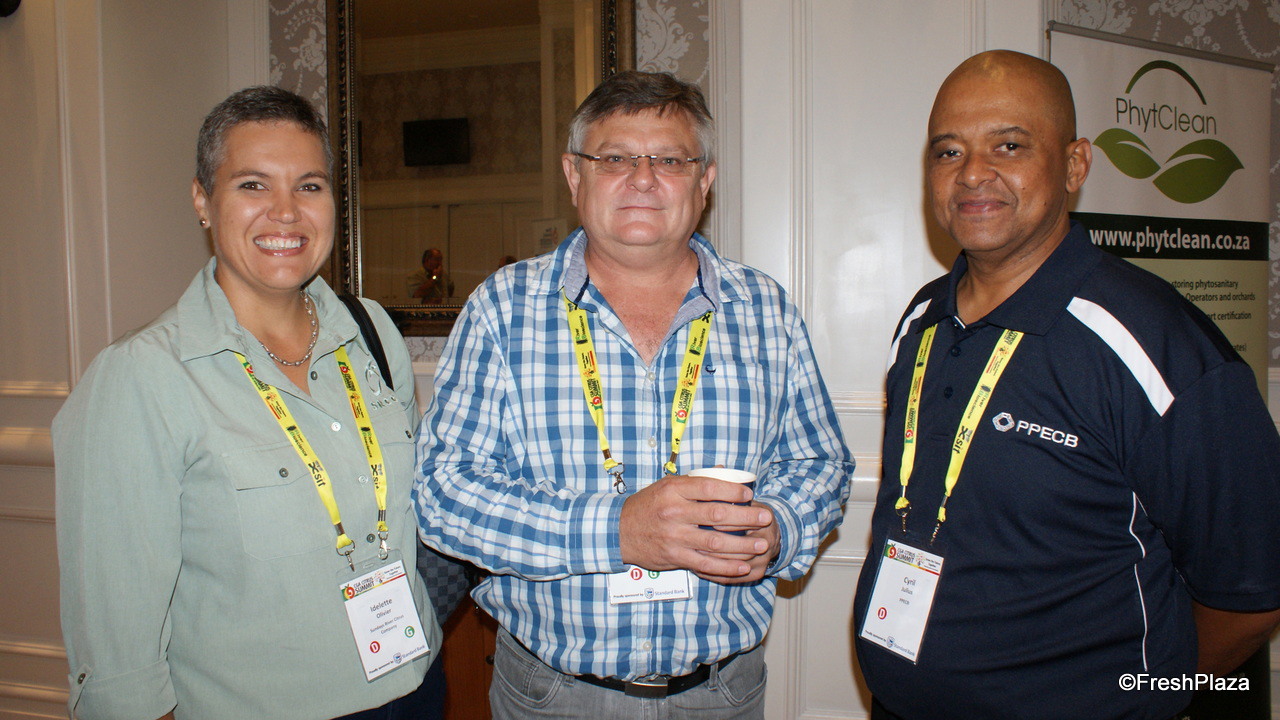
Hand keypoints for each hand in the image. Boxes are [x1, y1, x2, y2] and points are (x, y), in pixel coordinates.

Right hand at [619, 474, 774, 581]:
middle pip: (717, 514)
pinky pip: (705, 564)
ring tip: (761, 544)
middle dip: (746, 517)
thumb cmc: (648, 505)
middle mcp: (674, 513)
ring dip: (742, 545)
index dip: (732, 491)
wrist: (619, 531)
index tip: (749, 495)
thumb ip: (695, 481)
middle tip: (766, 517)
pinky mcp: (675, 557)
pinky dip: (726, 567)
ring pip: (714, 542)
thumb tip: (725, 471)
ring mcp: (675, 537)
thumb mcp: (666, 486)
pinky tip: (743, 566)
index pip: (708, 488)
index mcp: (673, 491)